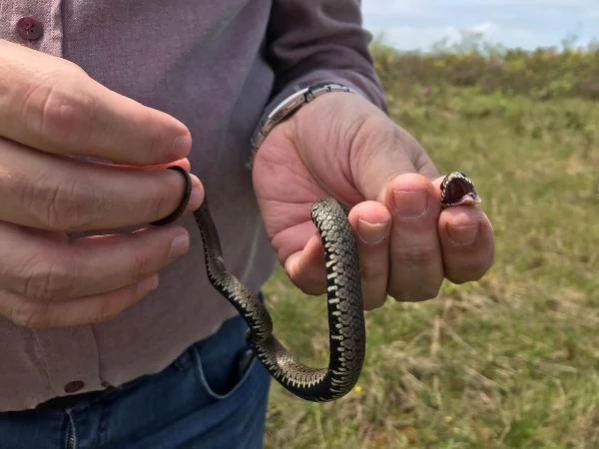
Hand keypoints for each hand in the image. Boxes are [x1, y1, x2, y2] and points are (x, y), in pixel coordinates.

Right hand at [0, 40, 203, 326]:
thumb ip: (84, 105)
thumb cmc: (3, 102)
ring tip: (176, 239)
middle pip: (63, 198)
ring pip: (50, 270)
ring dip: (132, 260)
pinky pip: (35, 308)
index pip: (61, 115)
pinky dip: (102, 301)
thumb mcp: (26, 72)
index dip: (136, 134)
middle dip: (146, 200)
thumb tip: (170, 148)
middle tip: (189, 192)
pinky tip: (145, 278)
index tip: (180, 142)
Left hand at [252, 92, 493, 309]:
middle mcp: (396, 255)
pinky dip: (322, 264)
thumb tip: (427, 200)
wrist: (293, 125)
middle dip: (415, 245)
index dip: (469, 248)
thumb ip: (399, 179)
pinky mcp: (309, 267)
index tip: (456, 218)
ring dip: (373, 256)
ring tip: (364, 212)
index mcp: (430, 224)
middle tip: (401, 196)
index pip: (466, 260)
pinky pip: (320, 284)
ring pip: (375, 292)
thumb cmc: (347, 133)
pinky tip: (320, 235)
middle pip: (421, 282)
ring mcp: (353, 265)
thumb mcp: (379, 143)